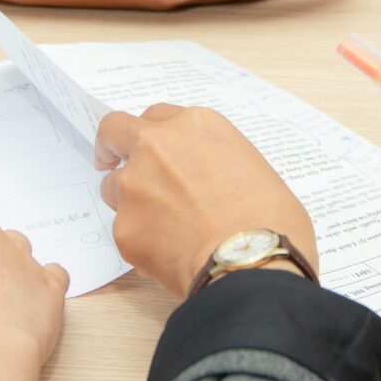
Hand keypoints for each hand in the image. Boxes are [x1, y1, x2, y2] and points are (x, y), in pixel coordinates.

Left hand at [94, 104, 316, 295]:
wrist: (251, 262)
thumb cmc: (269, 221)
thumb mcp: (253, 169)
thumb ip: (216, 162)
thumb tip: (209, 183)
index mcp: (195, 126)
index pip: (158, 117)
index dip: (156, 136)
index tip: (155, 150)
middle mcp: (157, 146)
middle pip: (115, 130)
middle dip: (111, 145)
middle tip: (112, 161)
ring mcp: (135, 185)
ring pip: (113, 186)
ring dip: (129, 201)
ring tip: (163, 228)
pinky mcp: (124, 226)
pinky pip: (125, 231)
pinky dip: (142, 242)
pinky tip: (172, 257)